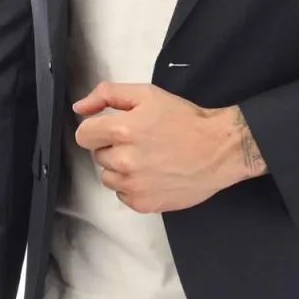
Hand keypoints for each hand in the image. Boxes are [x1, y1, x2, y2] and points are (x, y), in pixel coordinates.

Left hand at [72, 82, 237, 212]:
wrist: (218, 149)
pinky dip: (133, 186)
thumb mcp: (147, 94)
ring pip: (108, 177)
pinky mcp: (143, 203)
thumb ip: (107, 95)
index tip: (113, 129)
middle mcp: (124, 160)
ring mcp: (134, 185)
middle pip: (97, 155)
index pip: (83, 135)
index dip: (97, 129)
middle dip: (113, 147)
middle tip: (140, 141)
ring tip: (147, 158)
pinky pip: (123, 195)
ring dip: (121, 168)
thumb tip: (79, 107)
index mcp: (122, 130)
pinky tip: (153, 174)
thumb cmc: (185, 119)